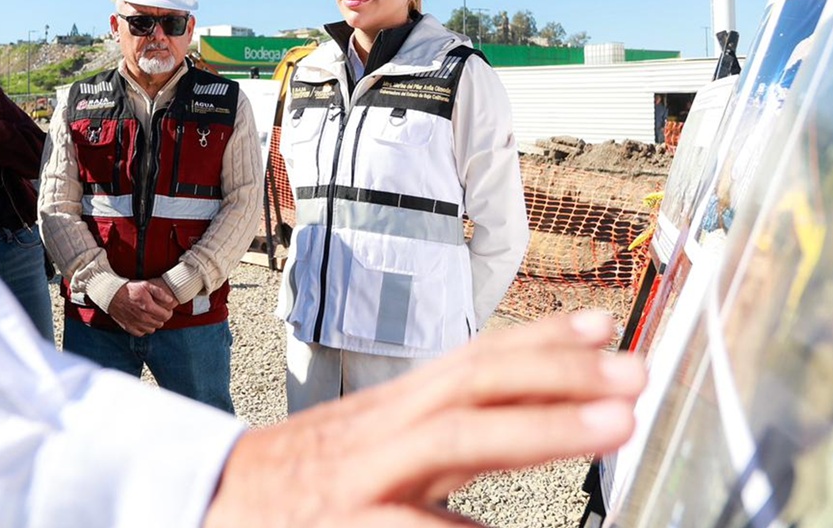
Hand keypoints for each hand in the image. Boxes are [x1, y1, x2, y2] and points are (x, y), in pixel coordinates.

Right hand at [107, 280, 177, 335]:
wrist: (112, 294)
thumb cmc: (129, 288)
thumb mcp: (146, 285)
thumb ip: (160, 292)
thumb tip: (170, 300)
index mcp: (148, 307)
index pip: (166, 316)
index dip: (168, 312)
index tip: (166, 309)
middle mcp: (142, 318)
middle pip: (160, 323)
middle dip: (161, 318)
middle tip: (158, 312)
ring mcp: (135, 324)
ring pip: (151, 330)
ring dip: (153, 324)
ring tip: (150, 316)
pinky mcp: (128, 327)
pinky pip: (141, 333)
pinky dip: (143, 329)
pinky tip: (142, 322)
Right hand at [204, 312, 645, 526]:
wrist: (197, 505)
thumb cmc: (289, 485)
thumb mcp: (359, 448)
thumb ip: (427, 444)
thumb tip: (500, 434)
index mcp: (387, 414)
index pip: (470, 361)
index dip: (539, 339)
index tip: (603, 325)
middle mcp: (380, 434)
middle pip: (474, 384)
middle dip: (559, 372)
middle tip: (635, 370)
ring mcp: (362, 479)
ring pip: (457, 438)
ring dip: (540, 425)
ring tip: (614, 423)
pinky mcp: (341, 527)